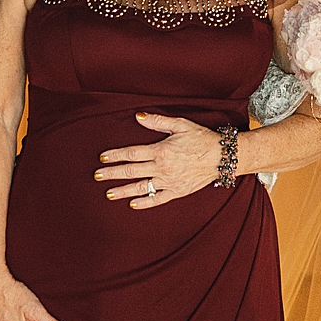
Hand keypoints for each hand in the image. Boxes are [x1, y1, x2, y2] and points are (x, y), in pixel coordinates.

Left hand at [95, 113, 222, 205]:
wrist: (223, 157)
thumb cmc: (202, 138)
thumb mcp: (180, 125)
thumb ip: (157, 122)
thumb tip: (138, 117)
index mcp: (161, 150)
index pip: (131, 154)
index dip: (115, 155)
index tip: (103, 158)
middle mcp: (162, 168)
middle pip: (131, 171)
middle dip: (112, 174)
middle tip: (97, 176)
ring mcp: (169, 182)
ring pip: (141, 187)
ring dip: (123, 191)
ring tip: (109, 193)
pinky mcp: (177, 192)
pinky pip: (157, 199)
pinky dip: (144, 202)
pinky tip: (132, 204)